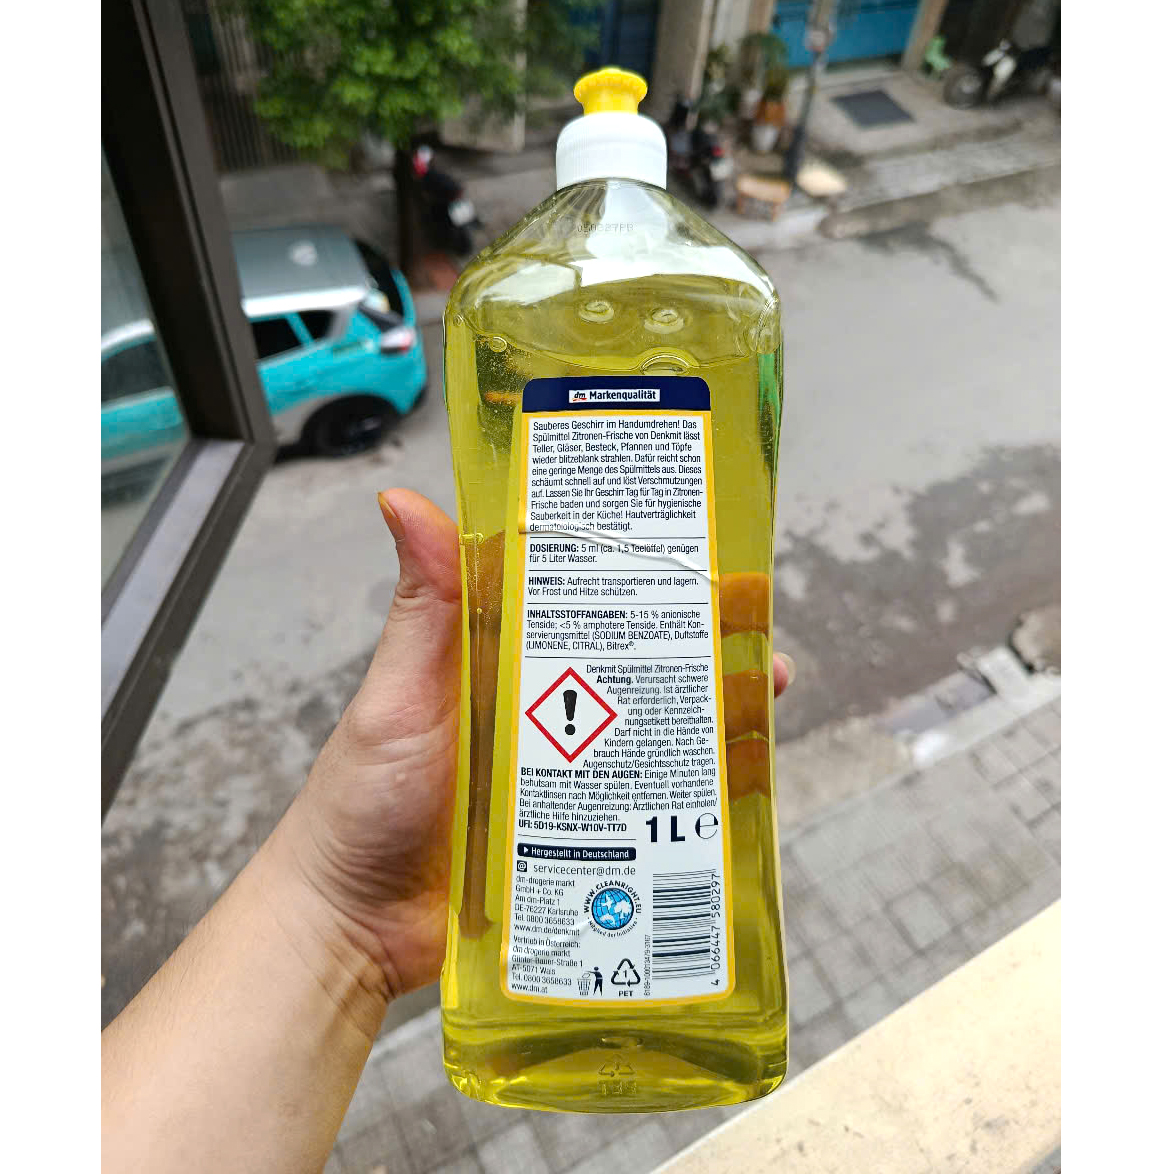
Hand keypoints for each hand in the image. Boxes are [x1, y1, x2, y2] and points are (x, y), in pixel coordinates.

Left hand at [276, 489, 794, 1000]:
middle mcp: (546, 712)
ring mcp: (570, 776)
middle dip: (702, 639)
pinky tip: (743, 778)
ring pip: (659, 732)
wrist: (352, 926)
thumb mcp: (399, 695)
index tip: (696, 543)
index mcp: (505, 661)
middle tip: (754, 618)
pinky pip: (654, 809)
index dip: (639, 571)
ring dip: (715, 708)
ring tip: (767, 686)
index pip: (584, 600)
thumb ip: (423, 609)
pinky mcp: (584, 836)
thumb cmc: (361, 803)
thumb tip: (403, 500)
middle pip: (638, 665)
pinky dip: (701, 792)